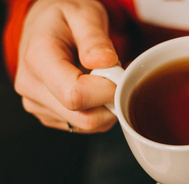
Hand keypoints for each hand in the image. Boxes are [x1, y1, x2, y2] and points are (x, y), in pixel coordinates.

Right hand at [15, 0, 118, 132]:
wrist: (46, 26)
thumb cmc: (65, 19)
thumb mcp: (84, 14)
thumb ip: (95, 38)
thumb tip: (105, 62)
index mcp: (38, 59)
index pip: (76, 95)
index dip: (107, 90)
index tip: (118, 73)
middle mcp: (32, 87)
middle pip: (85, 118)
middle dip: (110, 101)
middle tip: (113, 75)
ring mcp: (39, 105)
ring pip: (88, 125)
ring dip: (106, 106)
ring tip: (100, 78)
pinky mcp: (50, 116)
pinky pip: (86, 126)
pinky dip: (98, 111)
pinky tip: (93, 89)